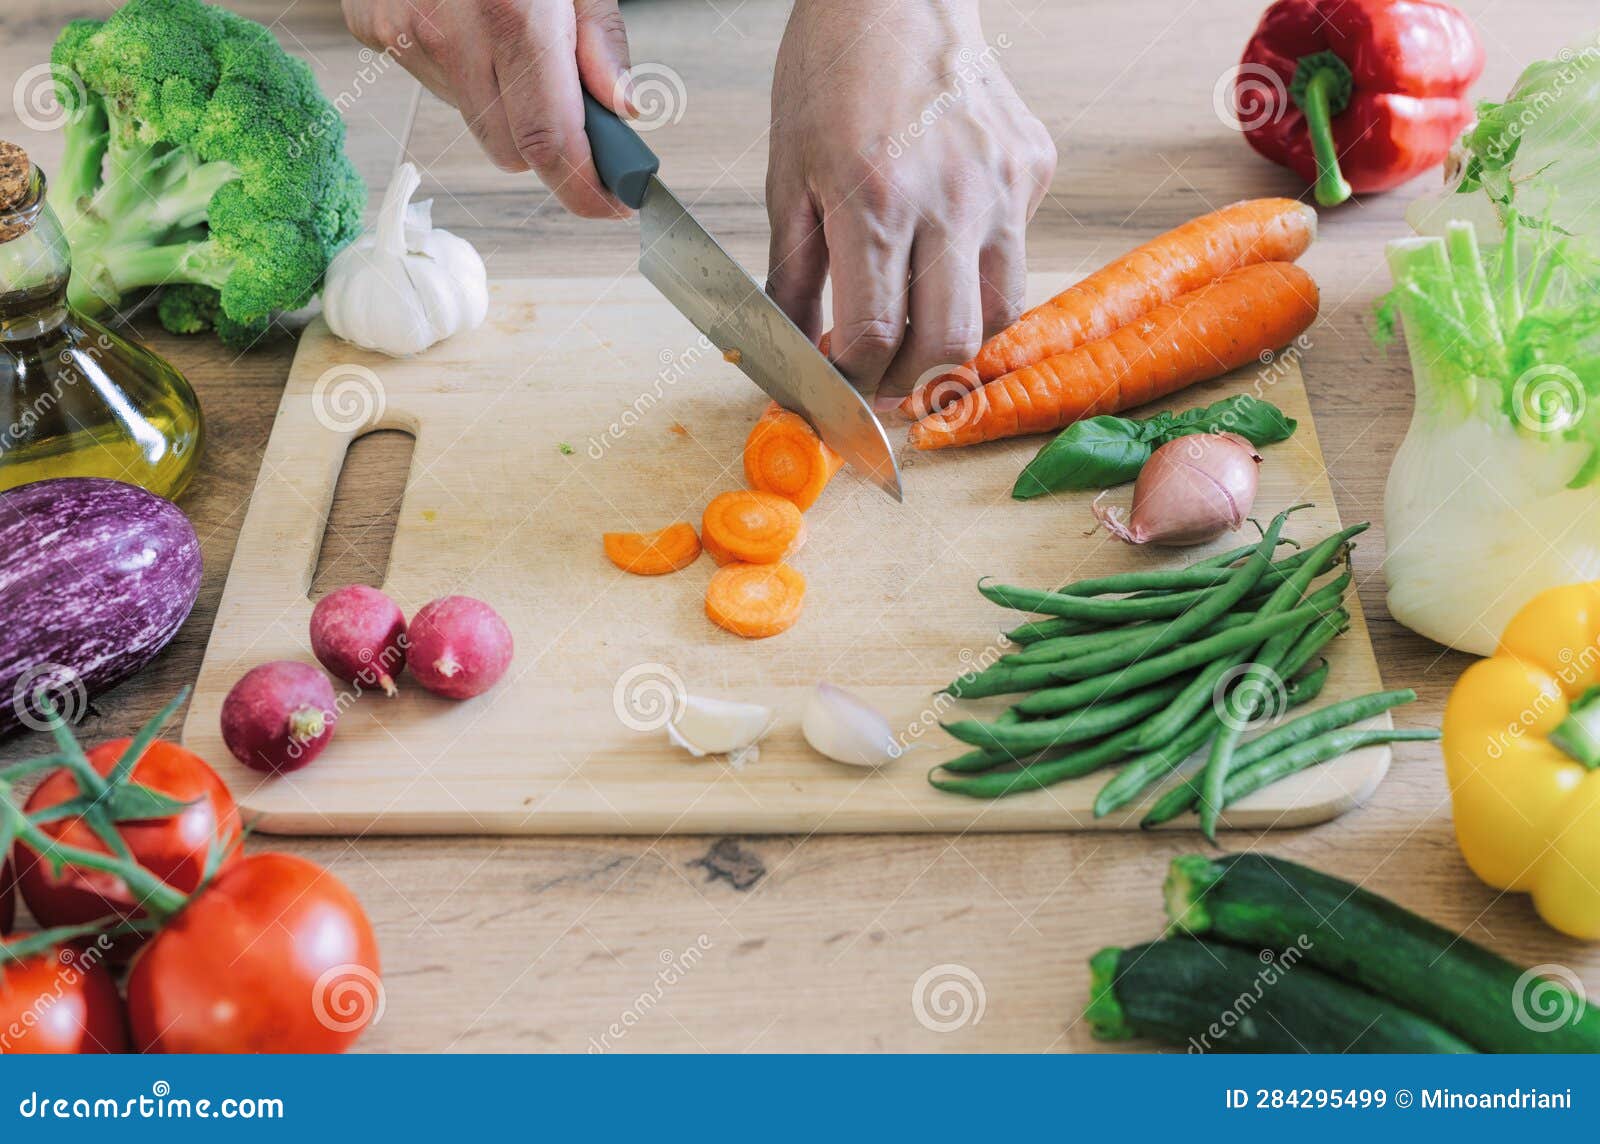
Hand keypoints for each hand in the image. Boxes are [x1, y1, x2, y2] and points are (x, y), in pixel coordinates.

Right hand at [342, 0, 632, 217]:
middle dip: (547, 144)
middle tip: (572, 108)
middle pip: (510, 153)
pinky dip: (456, 70)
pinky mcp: (370, 32)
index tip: (614, 202)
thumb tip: (625, 110)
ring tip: (505, 34)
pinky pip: (428, 84)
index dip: (585, 188)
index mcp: (512, 16)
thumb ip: (601, 39)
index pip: (549, 144)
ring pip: (471, 120)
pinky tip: (462, 21)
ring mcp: (400, 37)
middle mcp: (448, 34)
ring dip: (500, 101)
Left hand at [765, 0, 1055, 407]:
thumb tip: (788, 354)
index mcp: (876, 198)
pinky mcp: (1032, 168)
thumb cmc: (830, 72)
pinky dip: (977, 278)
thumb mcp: (788, 176)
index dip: (851, 382)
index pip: (874, 336)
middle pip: (948, 344)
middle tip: (876, 382)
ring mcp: (1003, 184)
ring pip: (997, 314)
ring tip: (913, 333)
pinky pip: (1015, 255)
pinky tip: (942, 255)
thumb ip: (793, 276)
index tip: (835, 389)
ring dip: (952, 342)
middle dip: (906, 383)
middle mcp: (952, 196)